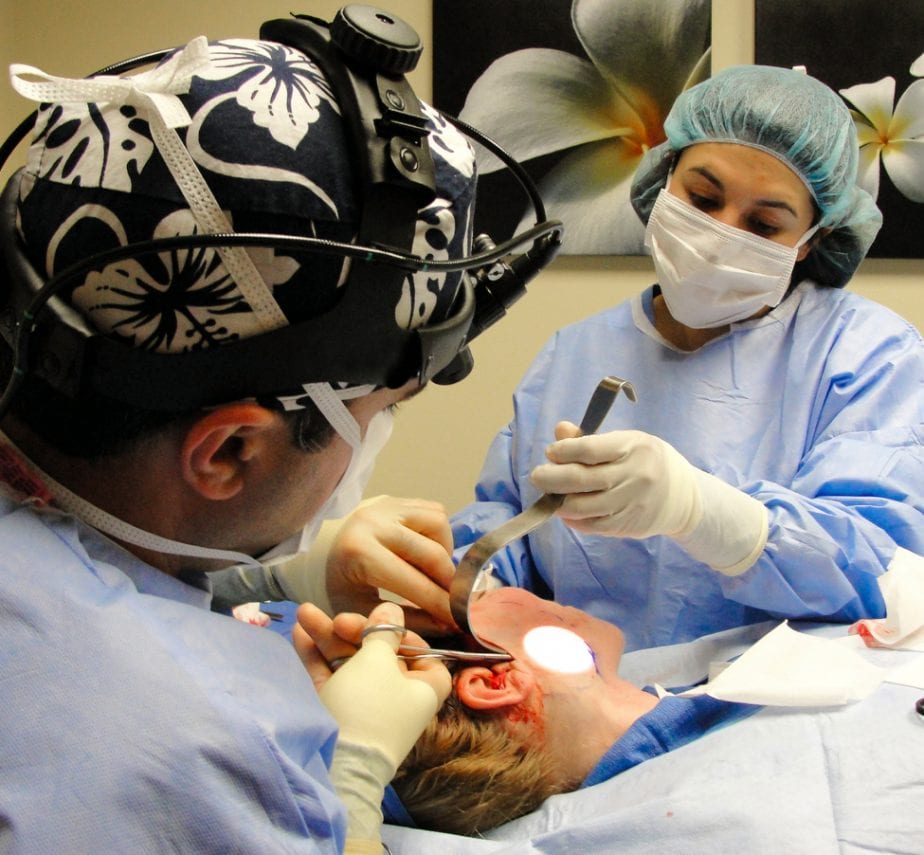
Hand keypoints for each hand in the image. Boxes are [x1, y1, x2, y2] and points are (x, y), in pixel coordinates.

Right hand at [294, 601, 450, 770]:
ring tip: (302, 613)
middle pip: (379, 655)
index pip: (424, 656)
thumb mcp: (378, 660)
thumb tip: (393, 609)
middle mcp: (398, 698)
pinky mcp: (339, 714)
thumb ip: (384, 631)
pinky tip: (298, 631)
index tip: (387, 625)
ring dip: (328, 638)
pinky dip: (317, 657)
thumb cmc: (369, 704)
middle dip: (354, 631)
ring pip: (350, 663)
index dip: (406, 637)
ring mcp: (366, 707)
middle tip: (337, 620)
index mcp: (423, 688)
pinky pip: (332, 678)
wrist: (337, 764)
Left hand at [324, 496, 455, 633]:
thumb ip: (404, 620)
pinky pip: (435, 512)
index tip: (458, 620)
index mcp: (359, 553)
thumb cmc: (341, 584)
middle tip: (455, 601)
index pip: (413, 582)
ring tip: (436, 574)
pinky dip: (440, 535)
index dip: (440, 604)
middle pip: (432, 553)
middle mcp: (375, 522)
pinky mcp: (398, 498)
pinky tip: (428, 553)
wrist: (321, 550)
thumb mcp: (363, 611)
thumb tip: (446, 624)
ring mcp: (387, 505)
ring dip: (446, 553)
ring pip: (439, 525)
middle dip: (449, 582)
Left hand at [530, 422, 767, 573]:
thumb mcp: (627, 442)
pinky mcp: (626, 526)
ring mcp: (630, 503)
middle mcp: (633, 476)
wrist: (684, 497)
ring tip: (551, 495)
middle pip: (581, 479)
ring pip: (582, 506)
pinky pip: (591, 525)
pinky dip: (572, 519)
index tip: (551, 452)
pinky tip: (567, 510)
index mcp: (633, 447)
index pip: (589, 449)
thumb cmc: (647, 461)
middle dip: (551, 478)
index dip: (564, 451)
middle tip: (537, 476)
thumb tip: (559, 430)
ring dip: (559, 501)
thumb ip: (590, 439)